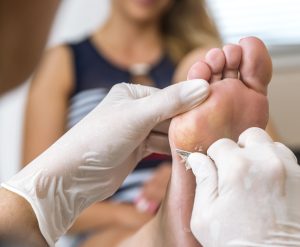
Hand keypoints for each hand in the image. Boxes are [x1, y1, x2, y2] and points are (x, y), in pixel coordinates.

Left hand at [2, 79, 208, 245]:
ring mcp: (136, 130)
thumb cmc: (99, 139)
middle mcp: (135, 110)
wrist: (74, 175)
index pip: (170, 95)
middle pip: (170, 113)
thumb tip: (203, 86)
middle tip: (213, 128)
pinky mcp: (137, 149)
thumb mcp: (136, 116)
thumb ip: (170, 102)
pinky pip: (161, 145)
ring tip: (204, 141)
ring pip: (167, 131)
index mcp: (132, 93)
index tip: (215, 109)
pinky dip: (173, 148)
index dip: (191, 103)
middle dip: (188, 122)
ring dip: (182, 137)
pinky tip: (188, 151)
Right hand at [188, 127, 299, 246]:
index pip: (221, 144)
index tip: (216, 170)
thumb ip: (202, 181)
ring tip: (255, 178)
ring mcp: (290, 171)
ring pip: (272, 146)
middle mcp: (266, 162)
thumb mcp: (205, 216)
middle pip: (250, 136)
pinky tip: (270, 186)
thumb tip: (197, 159)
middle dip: (240, 148)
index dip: (215, 157)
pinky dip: (278, 167)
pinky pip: (290, 161)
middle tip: (236, 169)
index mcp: (237, 168)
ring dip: (261, 156)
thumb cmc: (237, 244)